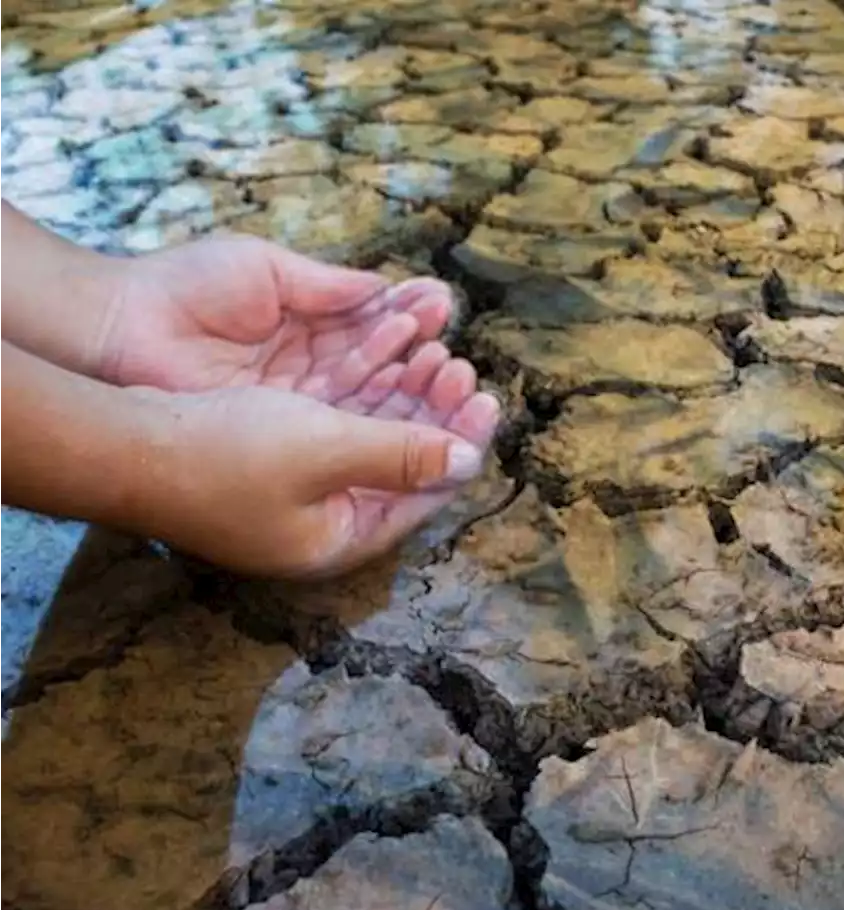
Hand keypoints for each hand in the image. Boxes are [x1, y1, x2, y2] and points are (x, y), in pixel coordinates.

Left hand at [96, 231, 456, 401]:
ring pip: (368, 402)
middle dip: (421, 362)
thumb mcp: (265, 271)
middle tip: (455, 355)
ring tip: (446, 371)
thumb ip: (328, 287)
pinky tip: (413, 400)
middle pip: (380, 372)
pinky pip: (341, 428)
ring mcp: (296, 407)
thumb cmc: (183, 290)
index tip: (442, 307)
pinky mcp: (282, 436)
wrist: (119, 329)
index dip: (409, 321)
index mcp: (306, 325)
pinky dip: (379, 415)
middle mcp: (308, 371)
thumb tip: (388, 290)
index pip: (372, 328)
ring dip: (411, 391)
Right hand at [133, 373, 499, 578]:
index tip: (488, 399)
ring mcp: (297, 492)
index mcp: (342, 537)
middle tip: (462, 367)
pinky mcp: (274, 458)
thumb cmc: (223, 455)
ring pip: (372, 438)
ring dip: (403, 395)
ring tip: (434, 352)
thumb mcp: (326, 451)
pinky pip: (339, 422)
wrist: (124, 443)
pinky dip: (365, 391)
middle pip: (403, 464)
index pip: (425, 494)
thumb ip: (402, 454)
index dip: (461, 444)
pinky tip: (386, 356)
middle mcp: (325, 521)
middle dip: (435, 413)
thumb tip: (469, 461)